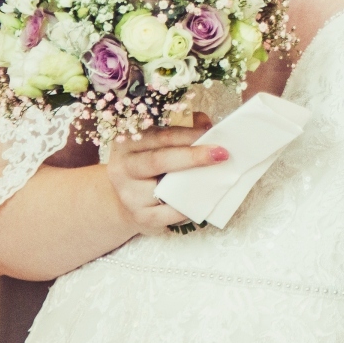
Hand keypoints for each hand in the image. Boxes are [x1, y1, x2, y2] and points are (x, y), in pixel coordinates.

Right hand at [105, 114, 224, 236]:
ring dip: (195, 182)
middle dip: (193, 156)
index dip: (187, 133)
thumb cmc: (147, 165)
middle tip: (221, 153)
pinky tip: (204, 198)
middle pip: (159, 160)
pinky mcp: (141, 217)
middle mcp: (123, 168)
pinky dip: (189, 205)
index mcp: (127, 143)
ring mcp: (130, 195)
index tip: (211, 131)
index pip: (159, 135)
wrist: (124, 201)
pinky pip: (170, 213)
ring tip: (218, 176)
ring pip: (165, 189)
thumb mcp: (155, 143)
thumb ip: (180, 129)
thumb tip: (205, 125)